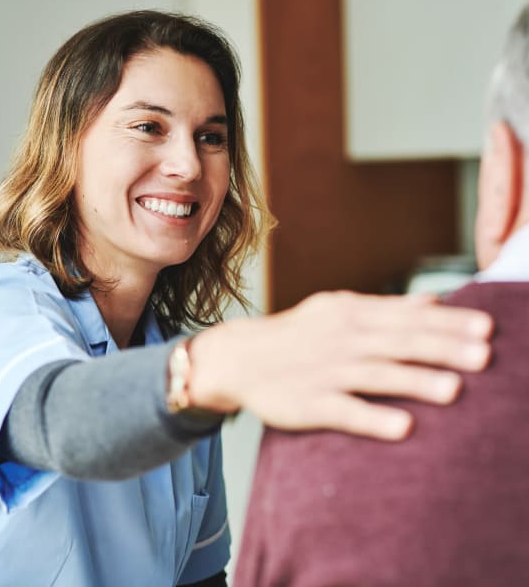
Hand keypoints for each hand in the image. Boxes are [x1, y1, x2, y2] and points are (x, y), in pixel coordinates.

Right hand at [188, 291, 492, 440]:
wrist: (241, 356)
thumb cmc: (298, 333)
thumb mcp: (338, 308)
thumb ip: (387, 306)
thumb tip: (435, 301)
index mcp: (350, 313)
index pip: (405, 316)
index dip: (447, 323)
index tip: (486, 328)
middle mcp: (340, 339)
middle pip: (397, 342)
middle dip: (442, 348)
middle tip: (484, 355)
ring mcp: (324, 371)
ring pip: (375, 375)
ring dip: (414, 381)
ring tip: (454, 390)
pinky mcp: (308, 403)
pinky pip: (343, 410)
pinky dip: (372, 417)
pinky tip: (403, 426)